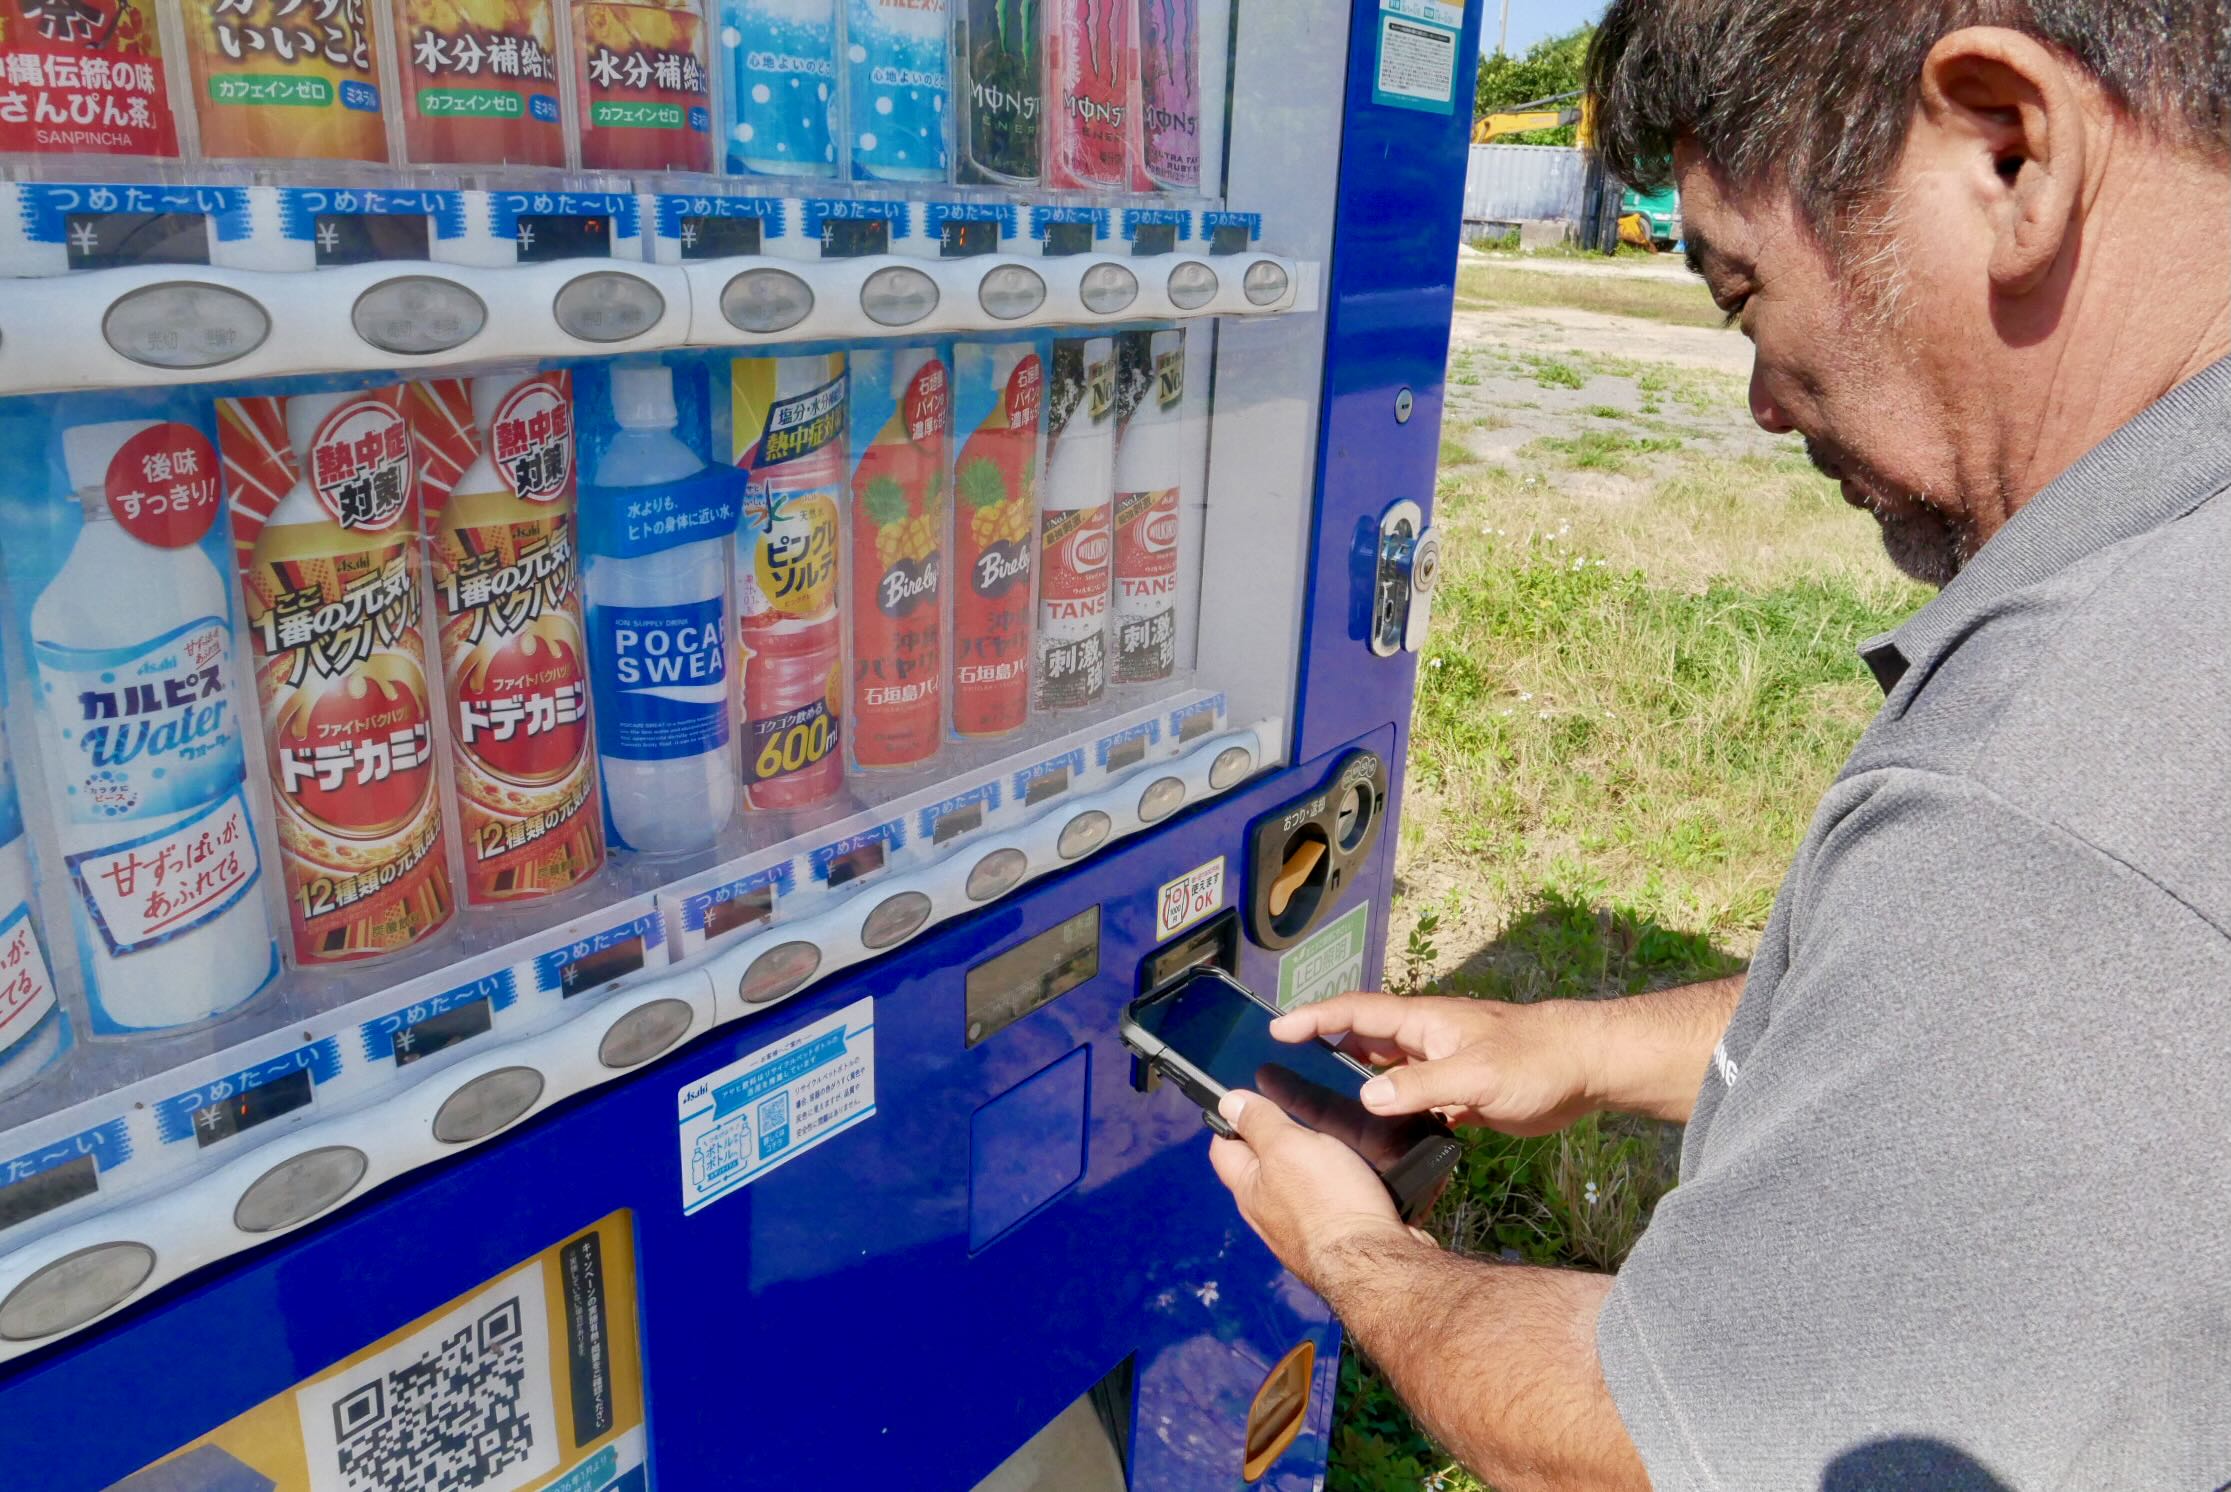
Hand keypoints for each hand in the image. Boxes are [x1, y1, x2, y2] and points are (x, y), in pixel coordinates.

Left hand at [1207, 1087, 1419, 1294]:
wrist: (1377, 1264)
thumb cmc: (1328, 1203)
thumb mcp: (1288, 1147)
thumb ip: (1259, 1123)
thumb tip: (1227, 1102)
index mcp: (1248, 1190)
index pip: (1224, 1147)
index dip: (1234, 1119)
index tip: (1257, 1102)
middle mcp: (1267, 1213)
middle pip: (1263, 1166)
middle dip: (1279, 1139)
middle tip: (1306, 1116)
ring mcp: (1300, 1231)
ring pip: (1298, 1185)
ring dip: (1313, 1163)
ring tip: (1338, 1141)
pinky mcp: (1332, 1241)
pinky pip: (1327, 1203)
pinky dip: (1337, 1186)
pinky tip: (1357, 1176)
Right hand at [1271, 992, 1598, 1135]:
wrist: (1584, 1069)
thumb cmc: (1534, 1059)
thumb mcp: (1474, 1074)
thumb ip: (1421, 1085)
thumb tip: (1367, 1097)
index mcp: (1422, 1023)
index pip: (1356, 1014)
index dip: (1315, 1018)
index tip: (1277, 1028)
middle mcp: (1425, 1040)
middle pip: (1363, 1041)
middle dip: (1322, 1047)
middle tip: (1282, 1066)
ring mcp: (1441, 1066)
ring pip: (1385, 1071)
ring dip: (1354, 1081)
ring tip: (1317, 1103)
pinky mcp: (1458, 1093)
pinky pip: (1411, 1098)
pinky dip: (1390, 1110)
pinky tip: (1376, 1133)